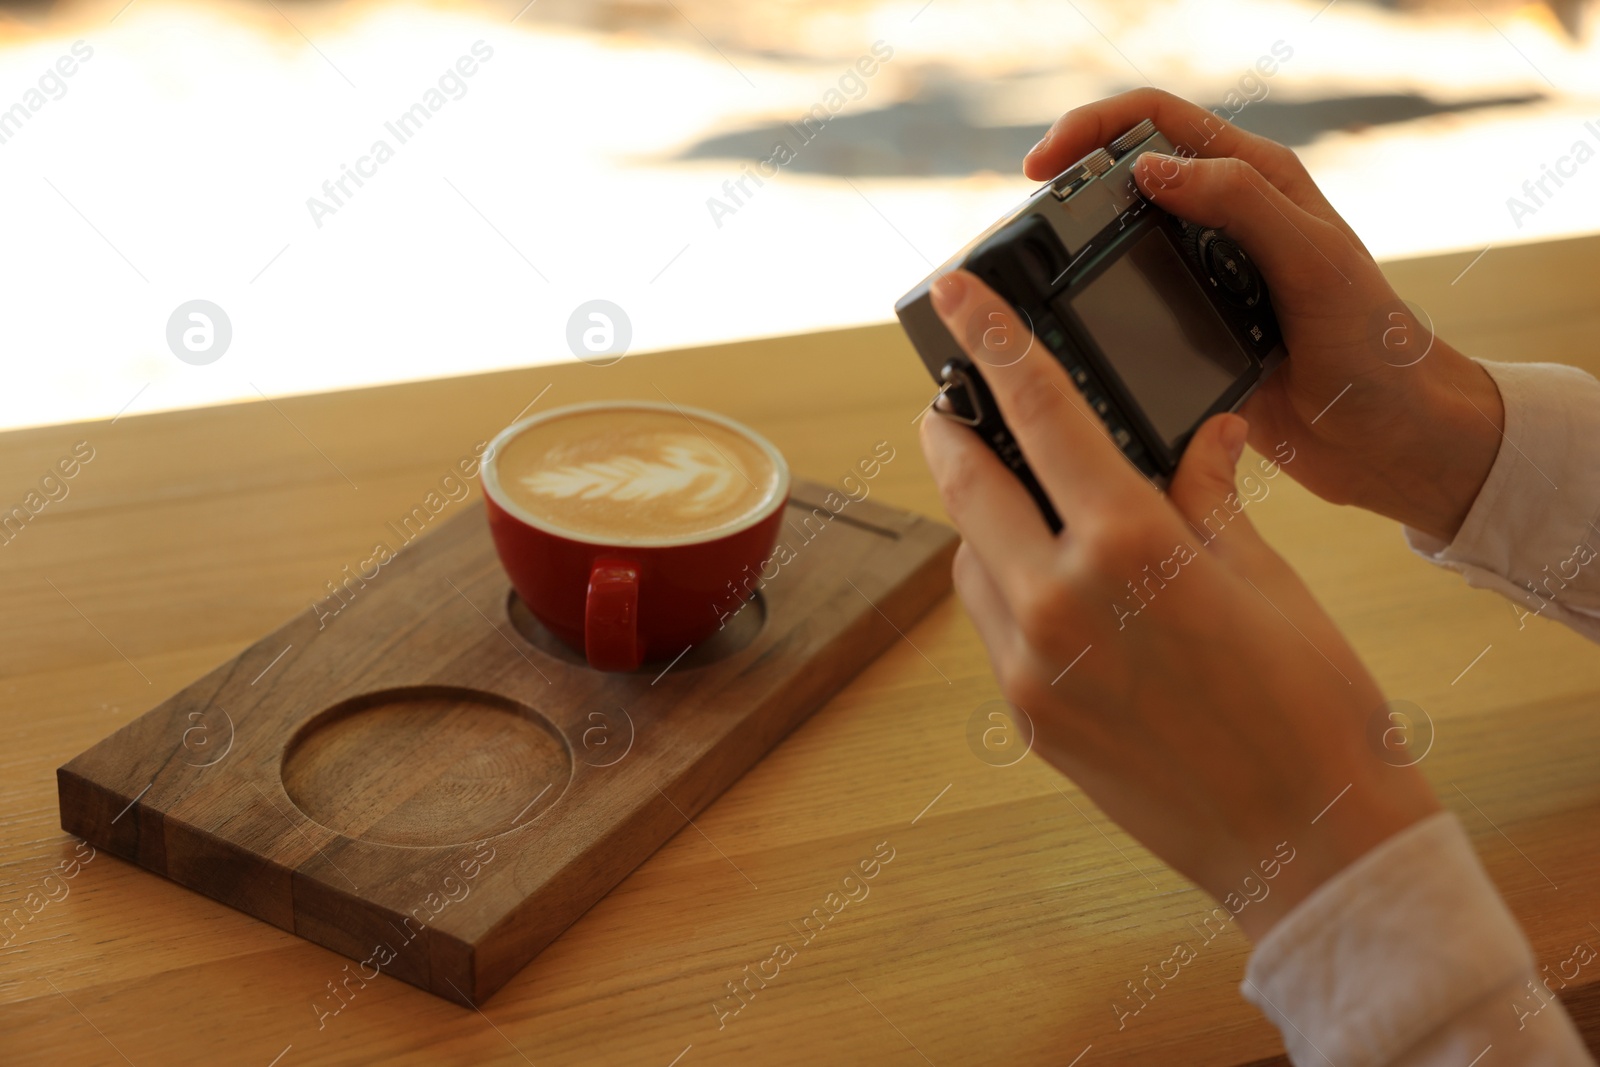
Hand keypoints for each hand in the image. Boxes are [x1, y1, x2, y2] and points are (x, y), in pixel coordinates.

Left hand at [918, 268, 1440, 937]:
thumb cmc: (1310, 699)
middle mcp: (1059, 602)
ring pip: (971, 560)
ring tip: (1024, 503)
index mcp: (1129, 545)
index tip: (954, 293)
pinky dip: (1002, 586)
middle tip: (948, 400)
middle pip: (969, 485)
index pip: (1041, 413)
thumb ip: (1208, 494)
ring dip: (982, 520)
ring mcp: (1031, 668)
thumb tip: (1201, 434)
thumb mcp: (1266, 574)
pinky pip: (990, 625)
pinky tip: (1048, 582)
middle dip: (951, 432)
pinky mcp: (1027, 718)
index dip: (991, 341)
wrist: (1308, 838)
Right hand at [1024, 88, 1502, 542]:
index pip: (1158, 121)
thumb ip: (1241, 204)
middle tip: (1025, 220)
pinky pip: (1123, 308)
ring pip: (1114, 242)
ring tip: (1031, 272)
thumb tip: (1150, 170)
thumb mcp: (1314, 262)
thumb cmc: (1375, 346)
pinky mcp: (1186, 335)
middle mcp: (1222, 223)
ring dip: (1071, 249)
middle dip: (1066, 183)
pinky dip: (1088, 308)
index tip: (1042, 165)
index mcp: (1256, 182)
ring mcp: (1200, 279)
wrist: (1388, 439)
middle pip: (1122, 175)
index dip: (1092, 128)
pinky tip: (1066, 329)